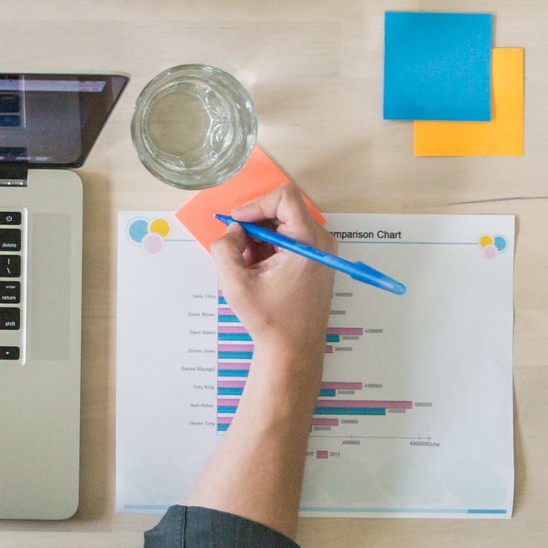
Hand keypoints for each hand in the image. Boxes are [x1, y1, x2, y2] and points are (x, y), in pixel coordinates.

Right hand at [212, 184, 334, 365]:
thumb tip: (234, 229)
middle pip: (283, 210)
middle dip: (255, 225)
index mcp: (308, 242)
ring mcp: (322, 250)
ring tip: (247, 265)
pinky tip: (259, 270)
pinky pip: (289, 238)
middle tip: (237, 248)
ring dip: (260, 238)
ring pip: (284, 224)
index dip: (256, 204)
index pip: (285, 197)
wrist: (293, 350)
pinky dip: (269, 247)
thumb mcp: (235, 284)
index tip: (237, 223)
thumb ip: (225, 248)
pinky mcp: (317, 259)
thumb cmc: (269, 320)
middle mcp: (321, 241)